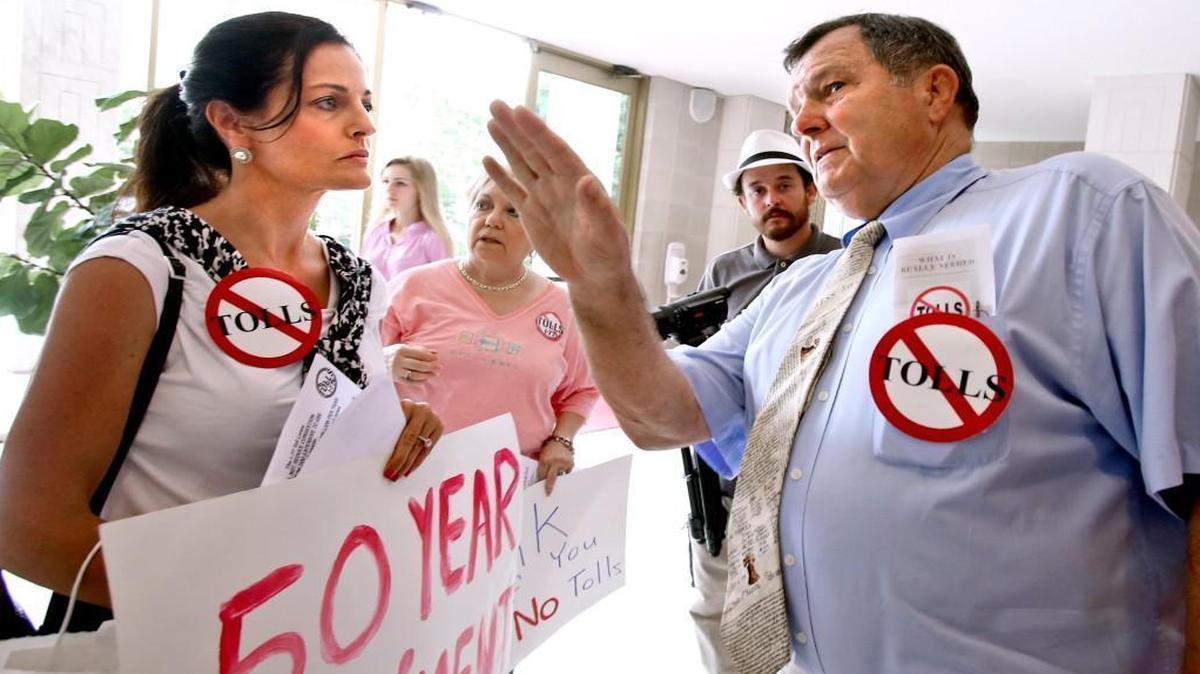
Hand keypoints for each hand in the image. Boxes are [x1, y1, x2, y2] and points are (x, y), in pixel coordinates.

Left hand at [383, 399, 442, 480]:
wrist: (411, 405)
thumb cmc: (394, 413)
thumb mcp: (388, 415)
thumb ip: (384, 429)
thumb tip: (371, 453)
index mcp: (408, 405)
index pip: (404, 435)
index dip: (397, 455)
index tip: (388, 470)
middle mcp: (423, 410)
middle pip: (412, 442)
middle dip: (402, 462)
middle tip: (392, 476)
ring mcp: (433, 419)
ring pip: (421, 447)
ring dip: (409, 465)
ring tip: (399, 475)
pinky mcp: (438, 427)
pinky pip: (427, 449)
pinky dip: (417, 461)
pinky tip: (409, 469)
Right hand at [387, 343, 438, 383]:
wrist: (373, 362)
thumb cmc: (391, 353)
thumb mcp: (403, 348)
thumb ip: (419, 350)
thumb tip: (436, 353)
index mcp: (401, 350)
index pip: (419, 354)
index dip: (430, 357)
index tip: (437, 359)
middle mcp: (398, 360)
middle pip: (419, 365)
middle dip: (431, 367)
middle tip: (439, 368)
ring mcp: (396, 371)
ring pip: (415, 374)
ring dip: (427, 375)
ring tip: (435, 374)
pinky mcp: (395, 379)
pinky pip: (409, 382)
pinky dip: (419, 381)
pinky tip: (425, 379)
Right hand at [484, 101, 631, 286]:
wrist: (596, 276)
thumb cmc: (608, 254)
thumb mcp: (607, 233)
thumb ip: (597, 208)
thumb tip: (588, 181)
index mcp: (579, 181)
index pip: (555, 150)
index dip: (537, 131)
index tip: (519, 111)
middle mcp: (560, 183)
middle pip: (534, 150)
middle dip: (516, 128)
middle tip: (496, 104)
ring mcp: (544, 197)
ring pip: (522, 164)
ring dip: (506, 143)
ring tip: (491, 120)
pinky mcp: (532, 214)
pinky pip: (513, 190)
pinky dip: (500, 175)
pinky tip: (487, 158)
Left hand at [536, 438, 574, 495]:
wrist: (562, 438)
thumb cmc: (549, 446)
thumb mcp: (542, 454)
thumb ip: (541, 465)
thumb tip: (539, 478)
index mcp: (545, 460)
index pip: (541, 475)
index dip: (540, 482)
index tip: (539, 489)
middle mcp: (555, 462)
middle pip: (551, 478)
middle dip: (549, 487)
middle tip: (548, 494)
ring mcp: (563, 463)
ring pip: (560, 476)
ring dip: (557, 478)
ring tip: (557, 481)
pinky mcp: (571, 464)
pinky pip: (566, 472)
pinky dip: (564, 472)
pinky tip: (562, 471)